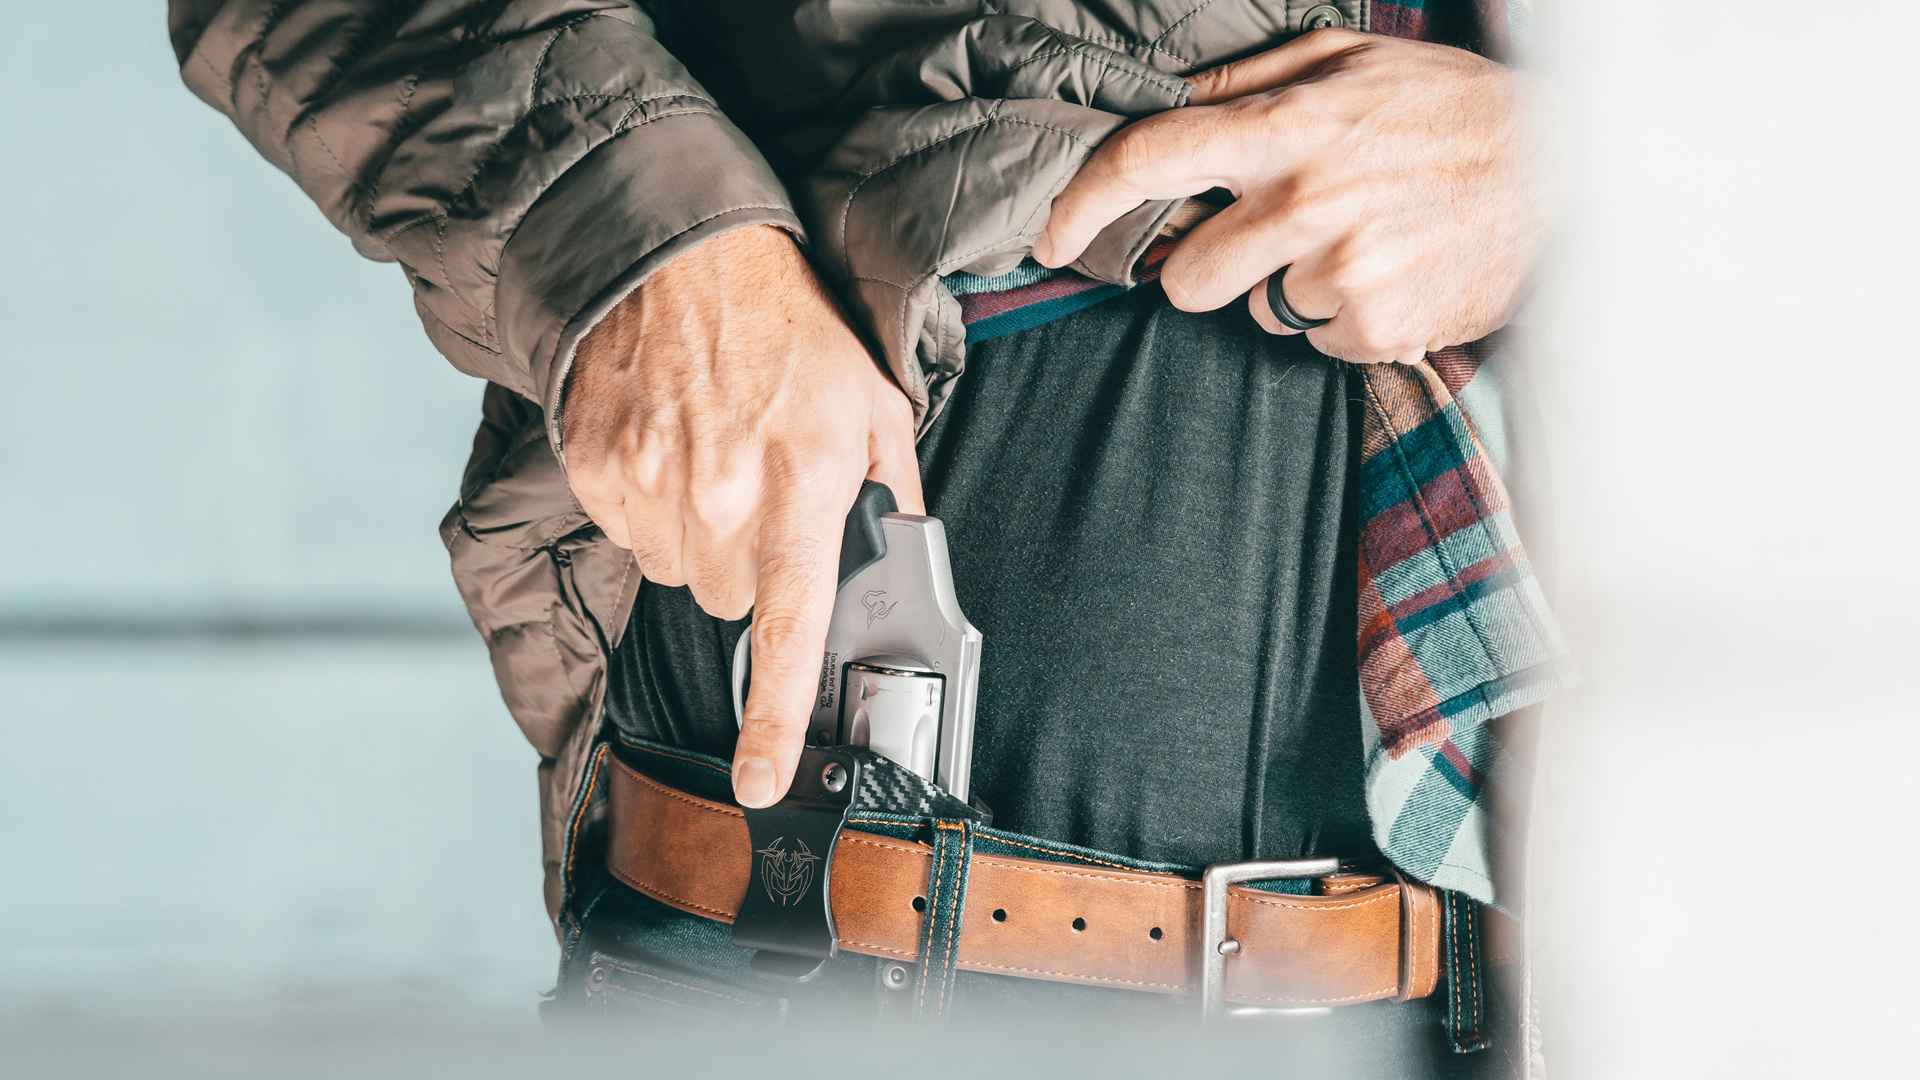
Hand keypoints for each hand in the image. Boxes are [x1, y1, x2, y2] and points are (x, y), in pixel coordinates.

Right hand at [563, 225, 924, 806]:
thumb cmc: (787, 326)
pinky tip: (671, 444)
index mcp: (802, 486)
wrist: (681, 254)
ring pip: (678, 571)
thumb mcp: (874, 402)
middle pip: (731, 600)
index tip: (762, 782)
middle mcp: (721, 497)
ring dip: (698, 536)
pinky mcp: (597, 469)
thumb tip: (903, 561)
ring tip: (715, 455)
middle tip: (761, 491)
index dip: (774, 720)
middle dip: (751, 564)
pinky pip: (628, 531)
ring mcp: (649, 484)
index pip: (789, 631)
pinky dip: (649, 505)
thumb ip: (896, 492)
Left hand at [1034, 30, 1553, 362]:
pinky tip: (1392, 272)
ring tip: (1359, 241)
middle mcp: (1305, 199)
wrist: (1569, 174)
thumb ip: (1248, 84)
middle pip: (1185, 276)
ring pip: (1253, 311)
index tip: (1051, 233)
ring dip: (1287, 287)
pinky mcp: (1373, 326)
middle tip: (1276, 235)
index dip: (1083, 201)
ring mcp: (1340, 270)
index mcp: (1289, 125)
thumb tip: (1163, 104)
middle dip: (1211, 266)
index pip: (1150, 160)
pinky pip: (1314, 339)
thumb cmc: (1449, 111)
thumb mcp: (1349, 61)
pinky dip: (1343, 316)